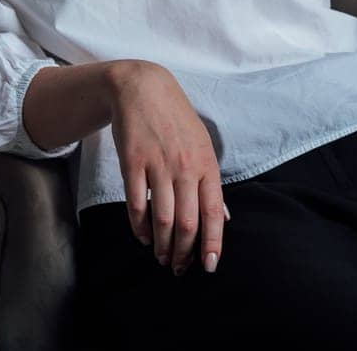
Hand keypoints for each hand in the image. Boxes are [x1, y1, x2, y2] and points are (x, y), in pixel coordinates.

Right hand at [106, 61, 230, 275]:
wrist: (143, 89)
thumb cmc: (176, 120)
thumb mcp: (203, 145)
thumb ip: (211, 182)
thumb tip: (223, 217)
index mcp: (207, 164)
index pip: (214, 212)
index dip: (212, 242)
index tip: (209, 265)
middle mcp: (186, 167)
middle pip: (188, 221)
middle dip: (184, 251)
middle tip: (179, 267)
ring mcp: (158, 165)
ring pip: (163, 218)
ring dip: (163, 244)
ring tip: (162, 257)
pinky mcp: (133, 163)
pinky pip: (137, 204)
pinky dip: (139, 227)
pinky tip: (143, 237)